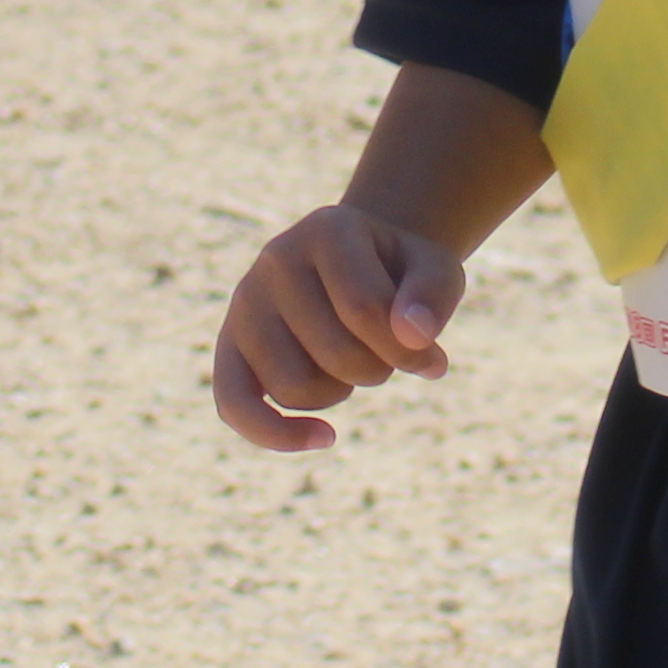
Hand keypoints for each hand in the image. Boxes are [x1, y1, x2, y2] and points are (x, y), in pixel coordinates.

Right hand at [210, 196, 471, 452]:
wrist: (362, 263)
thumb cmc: (401, 272)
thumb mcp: (437, 271)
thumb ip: (433, 296)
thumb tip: (413, 336)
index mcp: (327, 229)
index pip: (364, 308)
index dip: (407, 349)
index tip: (432, 358)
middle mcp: (275, 259)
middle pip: (334, 355)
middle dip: (378, 370)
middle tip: (387, 353)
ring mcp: (246, 303)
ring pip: (294, 388)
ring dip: (340, 393)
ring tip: (352, 363)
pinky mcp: (229, 345)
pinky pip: (234, 405)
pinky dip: (277, 435)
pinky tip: (325, 438)